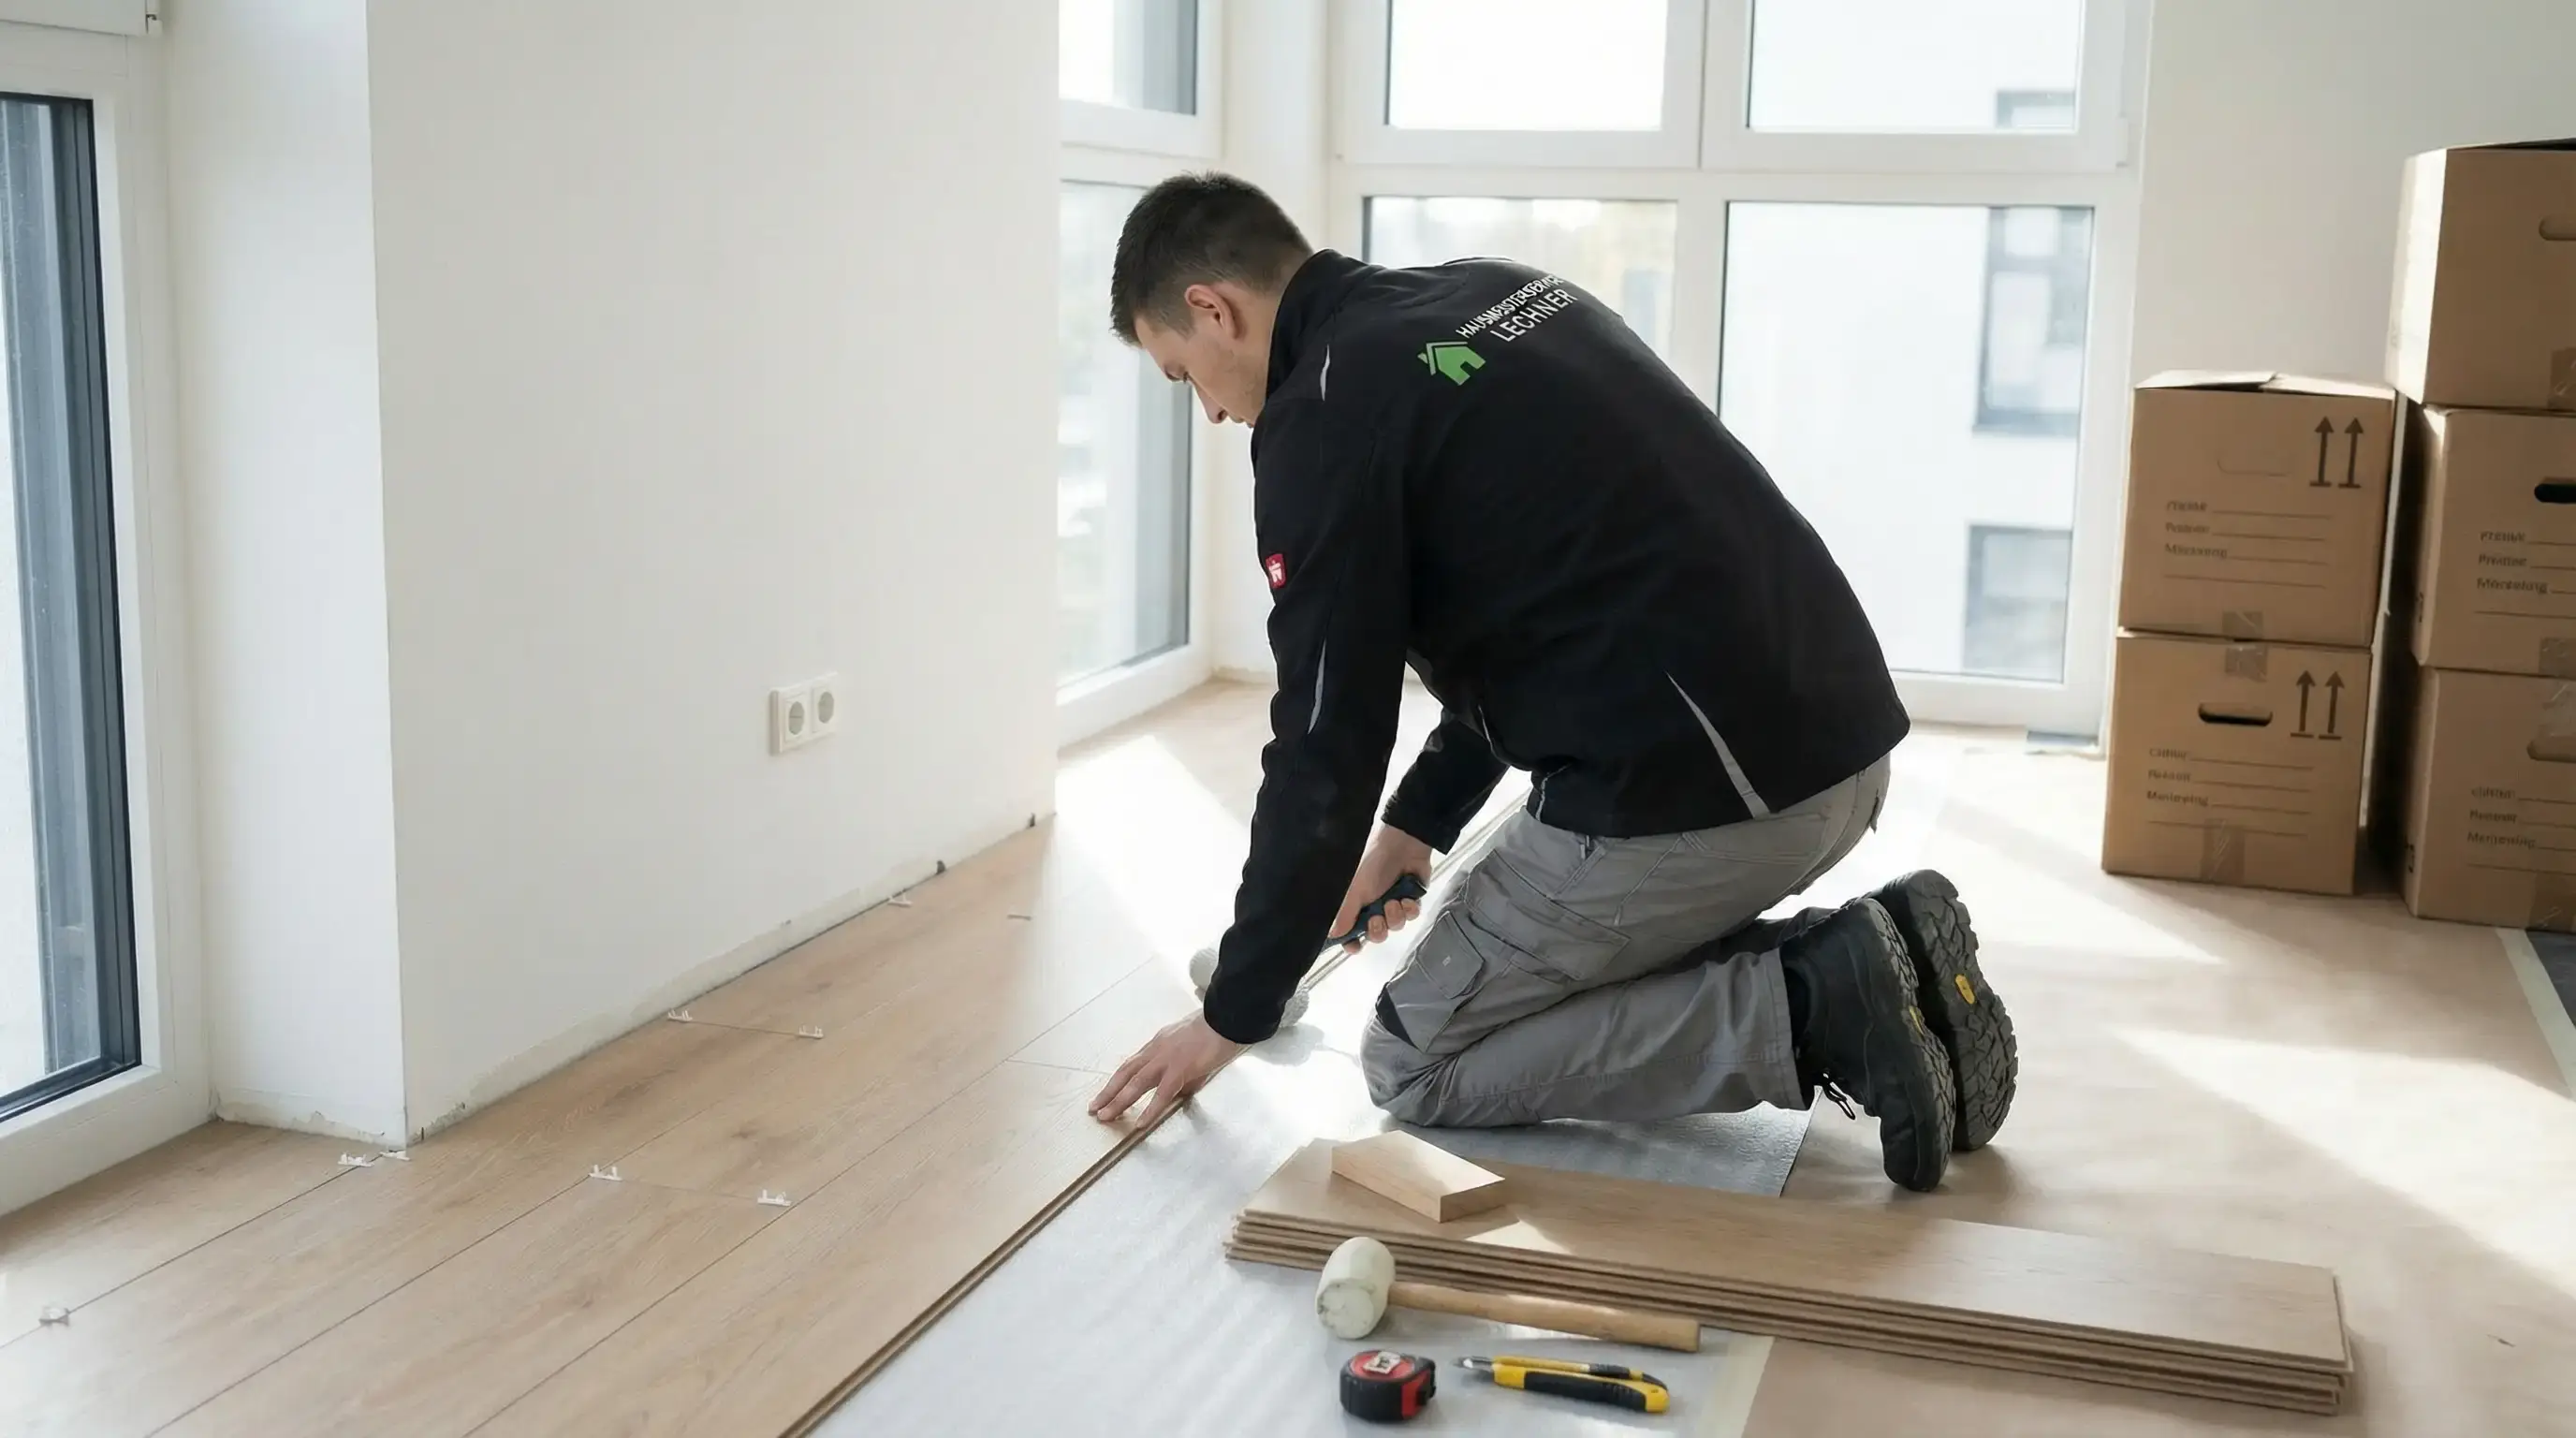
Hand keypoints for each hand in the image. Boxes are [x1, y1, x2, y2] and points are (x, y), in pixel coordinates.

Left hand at [1090, 1015, 1242, 1127]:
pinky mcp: (1180, 1069)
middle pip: (1126, 1073)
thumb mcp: (1188, 1049)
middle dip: (1108, 1092)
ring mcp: (1167, 1059)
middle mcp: (1156, 1051)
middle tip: (1094, 1109)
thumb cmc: (1214, 1032)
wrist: (1227, 1019)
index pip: (1131, 1065)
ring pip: (1136, 1083)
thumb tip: (1178, 1092)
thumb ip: (1180, 1071)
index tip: (1105, 1093)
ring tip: (1105, 1117)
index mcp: (1157, 1045)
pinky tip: (1140, 1123)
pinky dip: (1150, 1109)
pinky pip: (1162, 1093)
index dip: (1116, 1080)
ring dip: (1119, 1101)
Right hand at [1330, 825, 1433, 953]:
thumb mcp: (1356, 891)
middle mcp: (1375, 907)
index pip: (1353, 932)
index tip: (1355, 946)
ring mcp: (1394, 903)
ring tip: (1394, 900)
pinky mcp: (1412, 899)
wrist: (1402, 845)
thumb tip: (1334, 935)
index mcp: (1358, 904)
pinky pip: (1412, 916)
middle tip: (1378, 917)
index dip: (1354, 943)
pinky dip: (1410, 909)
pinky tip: (1407, 898)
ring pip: (1396, 926)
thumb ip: (1345, 915)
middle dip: (1378, 929)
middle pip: (1377, 935)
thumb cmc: (1374, 863)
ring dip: (1395, 915)